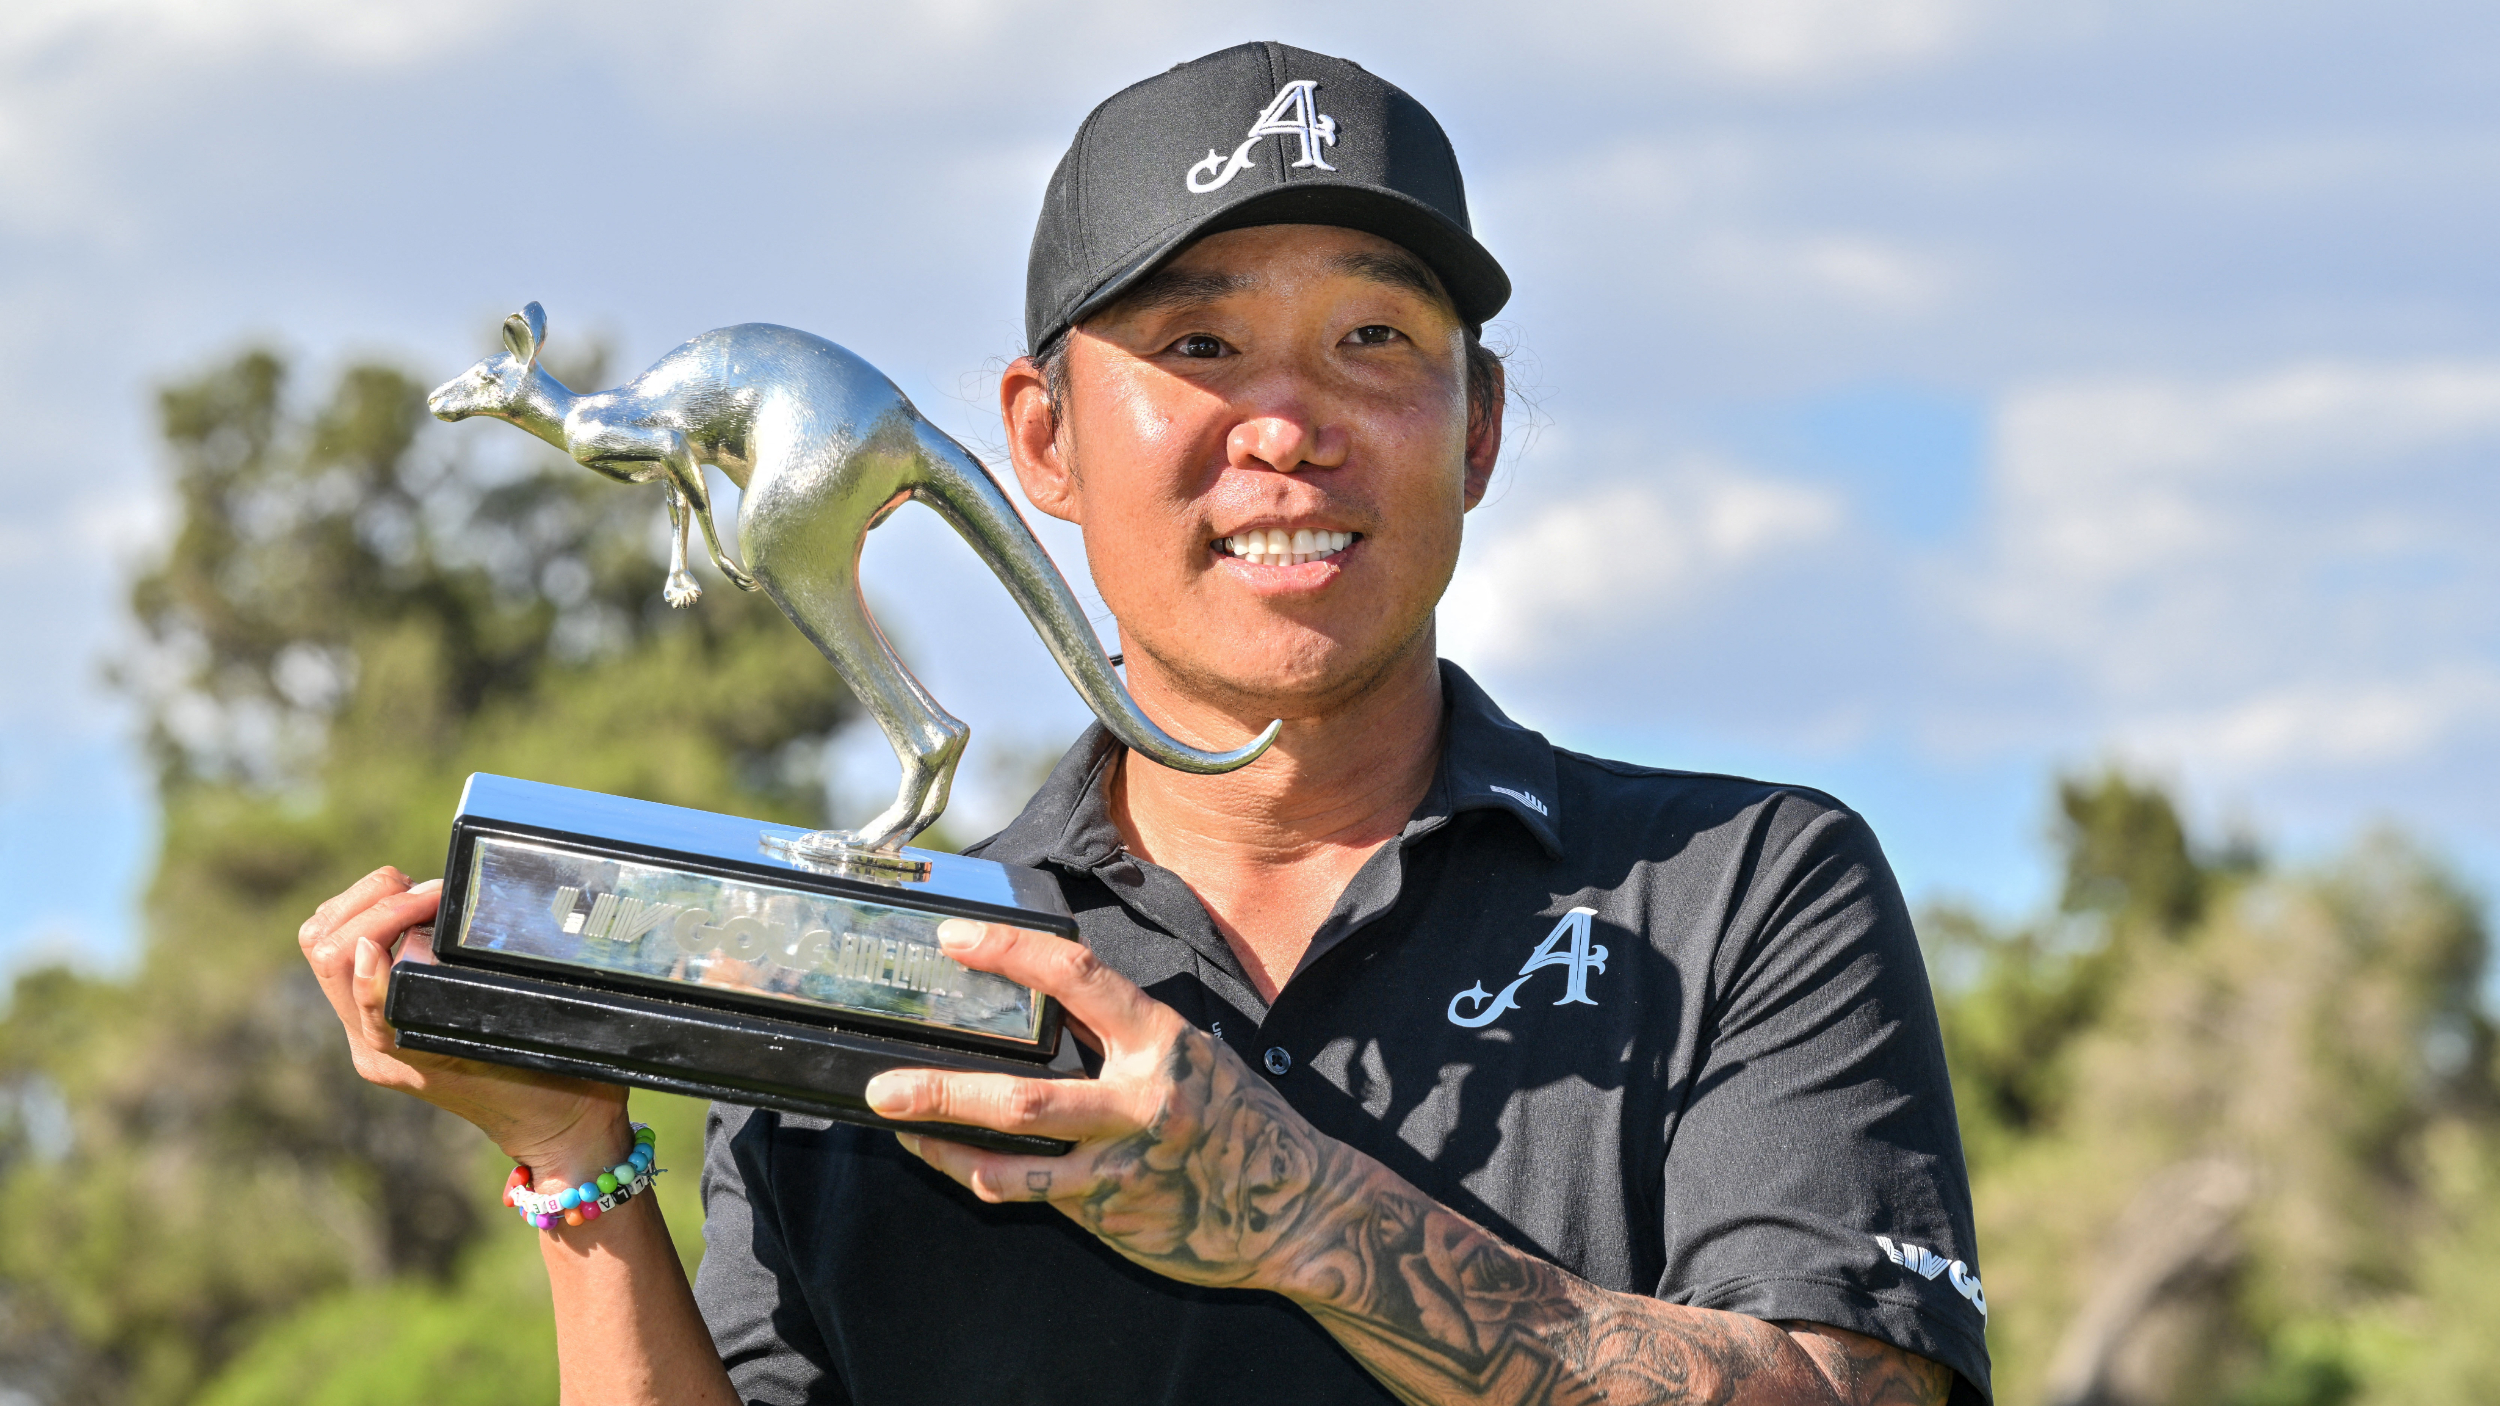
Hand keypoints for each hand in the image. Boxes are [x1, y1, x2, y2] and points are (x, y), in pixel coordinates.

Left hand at [298, 866, 629, 1174]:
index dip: (386, 920)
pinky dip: (369, 922)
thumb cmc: (554, 1081)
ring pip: (323, 948)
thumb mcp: (528, 1033)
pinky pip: (346, 961)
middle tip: (433, 891)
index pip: (354, 972)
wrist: (555, 1129)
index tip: (431, 899)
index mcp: (404, 1051)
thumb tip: (435, 926)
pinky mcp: (377, 1028)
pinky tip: (414, 912)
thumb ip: (476, 990)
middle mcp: (374, 1048)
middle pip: (324, 950)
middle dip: (373, 901)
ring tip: (419, 894)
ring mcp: (370, 1040)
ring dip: (362, 907)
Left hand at [864, 920, 1336, 1291]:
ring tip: (892, 1116)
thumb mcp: (1195, 1055)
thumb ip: (1126, 1029)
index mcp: (1164, 1041)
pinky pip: (1027, 1191)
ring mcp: (1123, 1165)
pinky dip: (975, 1171)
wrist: (1301, 1211)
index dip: (1010, 952)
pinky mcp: (1113, 1212)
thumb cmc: (1243, 1122)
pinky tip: (943, 1156)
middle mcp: (1142, 1102)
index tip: (955, 937)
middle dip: (945, 1086)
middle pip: (1026, 1095)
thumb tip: (1048, 994)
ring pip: (1014, 1154)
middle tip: (883, 1080)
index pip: (1078, 979)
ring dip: (943, 1135)